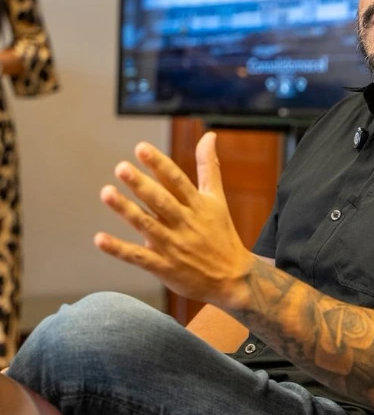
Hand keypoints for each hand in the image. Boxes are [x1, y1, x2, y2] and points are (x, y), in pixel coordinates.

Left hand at [94, 132, 252, 305]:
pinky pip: (139, 257)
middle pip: (161, 201)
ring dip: (126, 210)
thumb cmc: (221, 234)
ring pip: (147, 226)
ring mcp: (173, 246)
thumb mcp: (217, 198)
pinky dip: (119, 249)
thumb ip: (209, 166)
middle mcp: (185, 223)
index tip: (141, 148)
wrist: (232, 279)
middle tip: (121, 167)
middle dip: (141, 185)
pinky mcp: (164, 267)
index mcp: (198, 205)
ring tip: (106, 192)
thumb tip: (209, 135)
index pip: (177, 181)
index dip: (159, 164)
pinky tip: (100, 238)